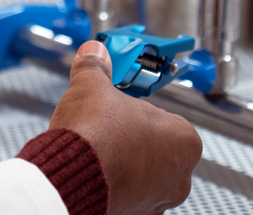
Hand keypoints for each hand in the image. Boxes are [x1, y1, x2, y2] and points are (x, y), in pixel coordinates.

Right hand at [48, 41, 201, 214]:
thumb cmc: (93, 136)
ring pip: (146, 176)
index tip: (122, 110)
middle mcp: (179, 174)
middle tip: (109, 130)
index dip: (140, 114)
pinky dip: (115, 186)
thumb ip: (96, 67)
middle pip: (159, 151)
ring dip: (126, 165)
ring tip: (98, 152)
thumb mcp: (91, 86)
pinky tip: (95, 172)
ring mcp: (159, 199)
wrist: (68, 175)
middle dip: (134, 141)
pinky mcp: (136, 214)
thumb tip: (94, 53)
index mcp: (183, 139)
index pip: (167, 121)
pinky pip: (130, 196)